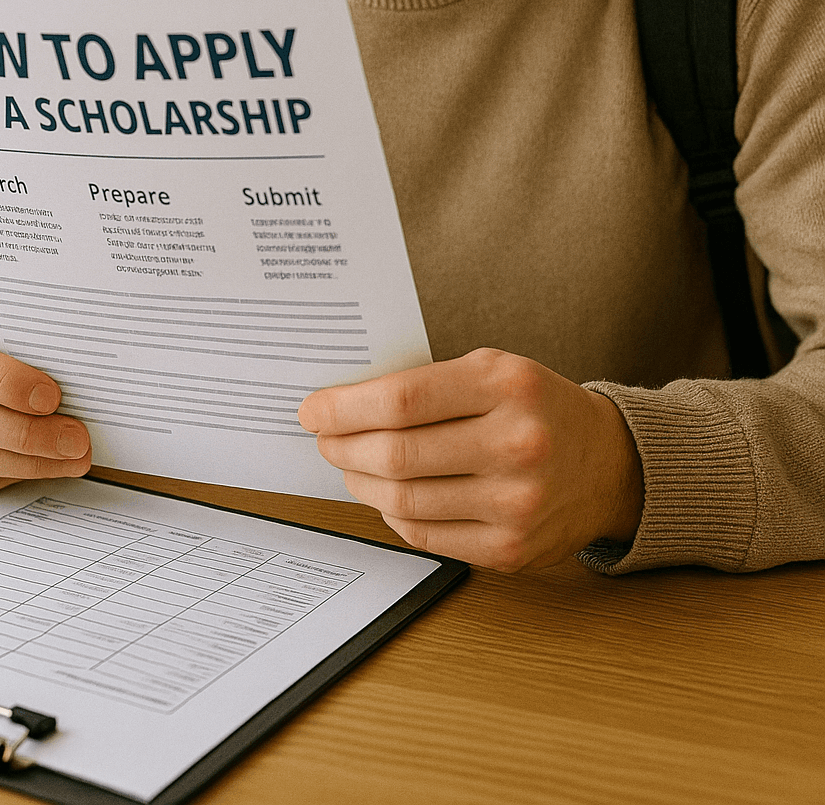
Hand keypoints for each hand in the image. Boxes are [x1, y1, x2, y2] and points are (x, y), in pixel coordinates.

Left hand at [298, 349, 642, 571]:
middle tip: (325, 439)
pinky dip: (393, 515)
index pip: (404, 398)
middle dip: (344, 447)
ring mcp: (516, 504)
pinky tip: (387, 495)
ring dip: (361, 482)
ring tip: (350, 465)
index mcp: (508, 386)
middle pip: (397, 453)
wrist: (608, 463)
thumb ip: (427, 383)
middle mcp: (517, 445)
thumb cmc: (536, 408)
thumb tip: (345, 406)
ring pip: (404, 500)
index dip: (346, 407)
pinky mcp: (511, 550)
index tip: (314, 410)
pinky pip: (426, 535)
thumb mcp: (493, 370)